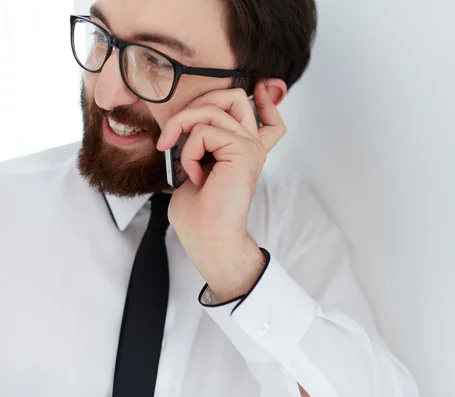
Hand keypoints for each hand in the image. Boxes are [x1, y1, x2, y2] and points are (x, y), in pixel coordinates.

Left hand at [156, 82, 285, 300]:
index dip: (266, 101)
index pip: (269, 120)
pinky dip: (188, 150)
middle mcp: (252, 147)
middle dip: (199, 102)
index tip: (261, 88)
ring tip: (173, 151)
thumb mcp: (195, 169)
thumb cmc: (199, 213)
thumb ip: (199, 145)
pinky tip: (195, 174)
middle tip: (175, 131)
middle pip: (235, 98)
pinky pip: (204, 131)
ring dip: (182, 126)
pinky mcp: (243, 151)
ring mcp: (250, 147)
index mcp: (244, 153)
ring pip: (213, 108)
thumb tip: (184, 128)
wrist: (208, 238)